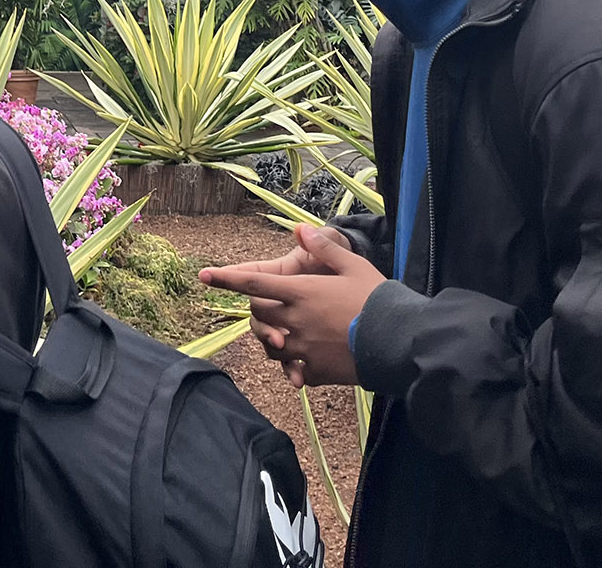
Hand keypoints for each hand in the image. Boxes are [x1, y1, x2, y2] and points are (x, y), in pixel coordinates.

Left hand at [199, 225, 383, 387]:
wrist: (398, 341)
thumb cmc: (376, 298)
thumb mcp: (352, 265)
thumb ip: (322, 248)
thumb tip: (298, 228)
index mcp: (301, 292)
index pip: (253, 285)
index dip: (226, 279)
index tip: (203, 275)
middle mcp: (295, 321)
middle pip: (260, 315)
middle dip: (261, 310)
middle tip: (275, 307)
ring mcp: (303, 349)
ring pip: (272, 346)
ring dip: (276, 339)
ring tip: (291, 335)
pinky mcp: (315, 372)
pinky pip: (295, 370)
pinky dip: (298, 366)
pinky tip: (313, 359)